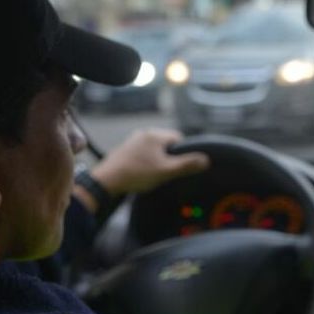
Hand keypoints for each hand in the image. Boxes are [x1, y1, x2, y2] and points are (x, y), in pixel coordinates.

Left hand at [89, 129, 209, 196]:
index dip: (183, 154)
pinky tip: (143, 173)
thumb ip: (187, 165)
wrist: (107, 181)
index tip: (179, 167)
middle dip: (170, 157)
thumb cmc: (137, 174)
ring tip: (154, 174)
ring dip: (158, 160)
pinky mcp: (125, 149)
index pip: (179, 139)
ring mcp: (133, 140)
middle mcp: (144, 133)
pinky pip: (143, 153)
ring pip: (154, 149)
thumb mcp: (166, 171)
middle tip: (167, 172)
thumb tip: (206, 160)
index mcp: (155, 135)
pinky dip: (146, 161)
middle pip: (166, 144)